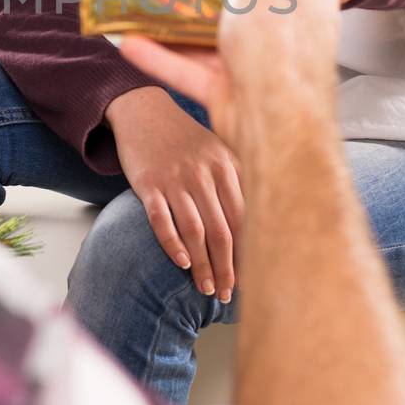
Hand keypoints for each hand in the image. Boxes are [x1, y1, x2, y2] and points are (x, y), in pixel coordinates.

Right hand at [104, 87, 244, 302]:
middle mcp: (203, 172)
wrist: (143, 110)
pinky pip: (161, 219)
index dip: (249, 253)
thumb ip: (238, 181)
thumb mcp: (218, 151)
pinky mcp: (147, 183)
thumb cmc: (185, 138)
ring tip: (206, 288)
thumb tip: (261, 223)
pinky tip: (181, 262)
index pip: (245, 218)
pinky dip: (172, 243)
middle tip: (227, 294)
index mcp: (226, 166)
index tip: (252, 279)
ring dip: (202, 264)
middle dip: (227, 268)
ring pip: (194, 230)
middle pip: (222, 230)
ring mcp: (174, 178)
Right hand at [118, 0, 342, 172]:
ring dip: (182, 28)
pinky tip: (134, 44)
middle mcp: (287, 39)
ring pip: (214, 42)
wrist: (272, 124)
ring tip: (153, 6)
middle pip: (253, 9)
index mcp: (310, 8)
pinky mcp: (229, 94)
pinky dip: (162, 59)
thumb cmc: (281, 52)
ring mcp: (257, 69)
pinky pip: (190, 71)